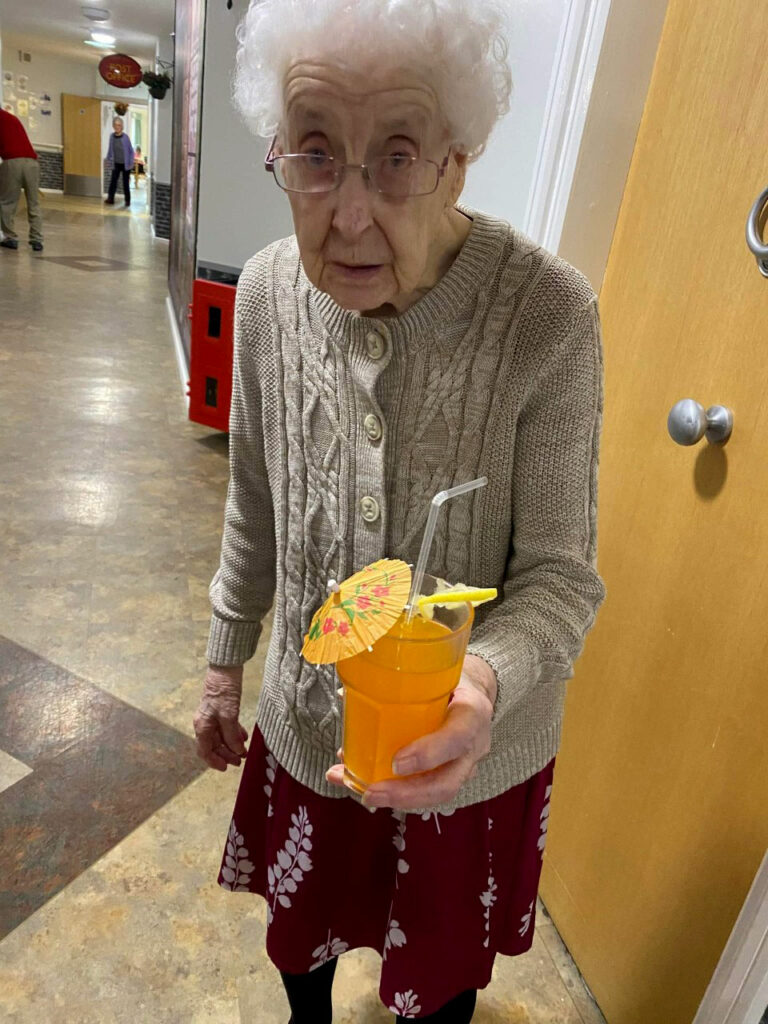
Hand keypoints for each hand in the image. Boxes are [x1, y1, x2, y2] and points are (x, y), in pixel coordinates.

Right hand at [193, 664, 248, 771]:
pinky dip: (234, 734)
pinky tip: (243, 737)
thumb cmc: (224, 691)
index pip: (205, 751)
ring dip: (232, 745)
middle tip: (241, 760)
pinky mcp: (221, 710)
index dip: (215, 761)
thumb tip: (237, 751)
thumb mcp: (229, 715)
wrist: (225, 669)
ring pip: (221, 737)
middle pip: (214, 746)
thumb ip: (231, 735)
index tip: (227, 768)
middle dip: (227, 754)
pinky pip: (226, 728)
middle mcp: (205, 723)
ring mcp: (212, 717)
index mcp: (202, 726)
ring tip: (244, 751)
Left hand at [326, 654, 496, 809]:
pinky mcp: (451, 775)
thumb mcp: (439, 672)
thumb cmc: (452, 681)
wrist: (474, 693)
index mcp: (472, 713)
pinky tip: (365, 786)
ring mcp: (464, 766)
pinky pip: (425, 790)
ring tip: (363, 793)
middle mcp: (473, 746)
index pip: (458, 738)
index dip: (428, 754)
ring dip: (396, 799)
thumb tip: (347, 695)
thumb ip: (404, 682)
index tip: (396, 762)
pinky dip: (395, 792)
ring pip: (435, 794)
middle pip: (446, 783)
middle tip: (371, 792)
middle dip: (405, 794)